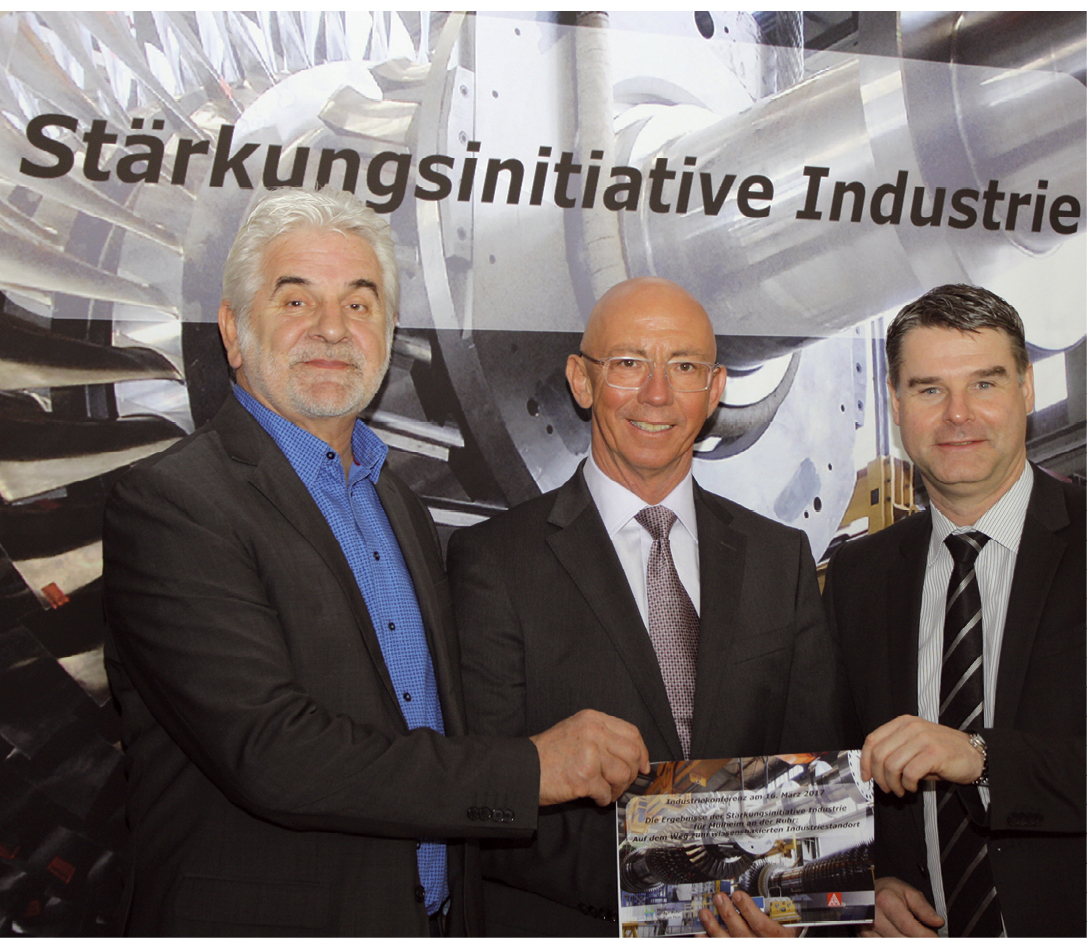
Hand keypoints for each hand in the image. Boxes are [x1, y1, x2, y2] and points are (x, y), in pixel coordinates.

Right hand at [531, 709, 649, 805]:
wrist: (524, 768)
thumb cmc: (549, 753)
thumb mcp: (576, 730)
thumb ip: (603, 736)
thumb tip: (633, 756)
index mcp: (592, 719)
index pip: (631, 732)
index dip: (641, 752)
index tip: (642, 766)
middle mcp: (593, 732)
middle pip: (632, 754)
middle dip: (631, 773)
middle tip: (621, 783)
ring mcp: (589, 754)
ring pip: (623, 775)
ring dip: (617, 788)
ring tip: (605, 791)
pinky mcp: (584, 777)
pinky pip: (606, 792)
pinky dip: (603, 798)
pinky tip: (593, 796)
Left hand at [698, 891, 794, 936]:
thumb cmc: (781, 936)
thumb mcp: (789, 926)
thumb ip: (780, 913)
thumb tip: (776, 894)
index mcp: (777, 937)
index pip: (763, 926)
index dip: (749, 910)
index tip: (738, 895)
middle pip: (741, 933)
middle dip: (728, 914)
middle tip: (719, 897)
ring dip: (714, 927)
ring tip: (705, 912)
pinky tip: (700, 933)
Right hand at [859, 876, 942, 936]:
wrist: (866, 893)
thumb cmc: (886, 891)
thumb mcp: (907, 892)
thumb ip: (924, 907)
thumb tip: (938, 922)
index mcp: (886, 902)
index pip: (910, 928)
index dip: (926, 935)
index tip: (934, 936)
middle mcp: (875, 918)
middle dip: (918, 937)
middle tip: (924, 933)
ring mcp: (868, 930)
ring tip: (911, 932)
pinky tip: (901, 934)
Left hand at [861, 714, 982, 795]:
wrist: (975, 755)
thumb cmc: (943, 752)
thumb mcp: (915, 745)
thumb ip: (895, 750)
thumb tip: (874, 769)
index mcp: (902, 723)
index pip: (872, 740)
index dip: (864, 760)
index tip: (866, 775)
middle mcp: (911, 727)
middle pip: (879, 754)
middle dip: (879, 777)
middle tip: (887, 788)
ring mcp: (923, 738)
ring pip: (892, 765)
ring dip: (893, 784)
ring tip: (901, 789)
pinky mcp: (934, 753)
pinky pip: (909, 773)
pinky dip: (908, 784)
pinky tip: (913, 787)